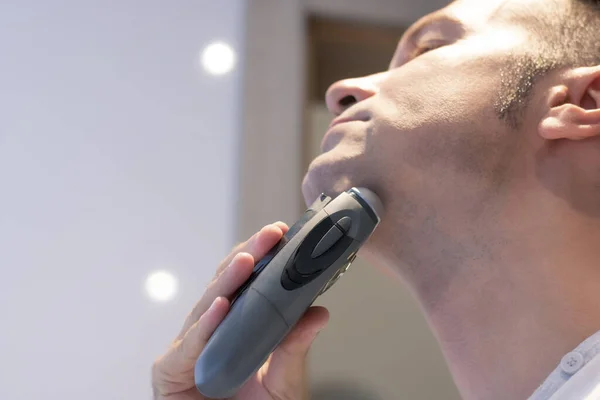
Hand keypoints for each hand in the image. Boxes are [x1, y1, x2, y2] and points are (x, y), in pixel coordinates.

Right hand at [152, 222, 329, 399]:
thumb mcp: (284, 381)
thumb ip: (295, 348)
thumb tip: (320, 312)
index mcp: (233, 325)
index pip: (245, 283)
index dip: (262, 256)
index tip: (282, 234)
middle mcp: (208, 330)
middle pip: (226, 285)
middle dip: (249, 256)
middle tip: (272, 234)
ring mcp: (187, 348)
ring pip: (208, 305)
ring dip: (229, 281)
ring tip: (250, 260)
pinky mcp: (169, 370)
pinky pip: (191, 344)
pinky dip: (206, 324)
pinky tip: (222, 306)